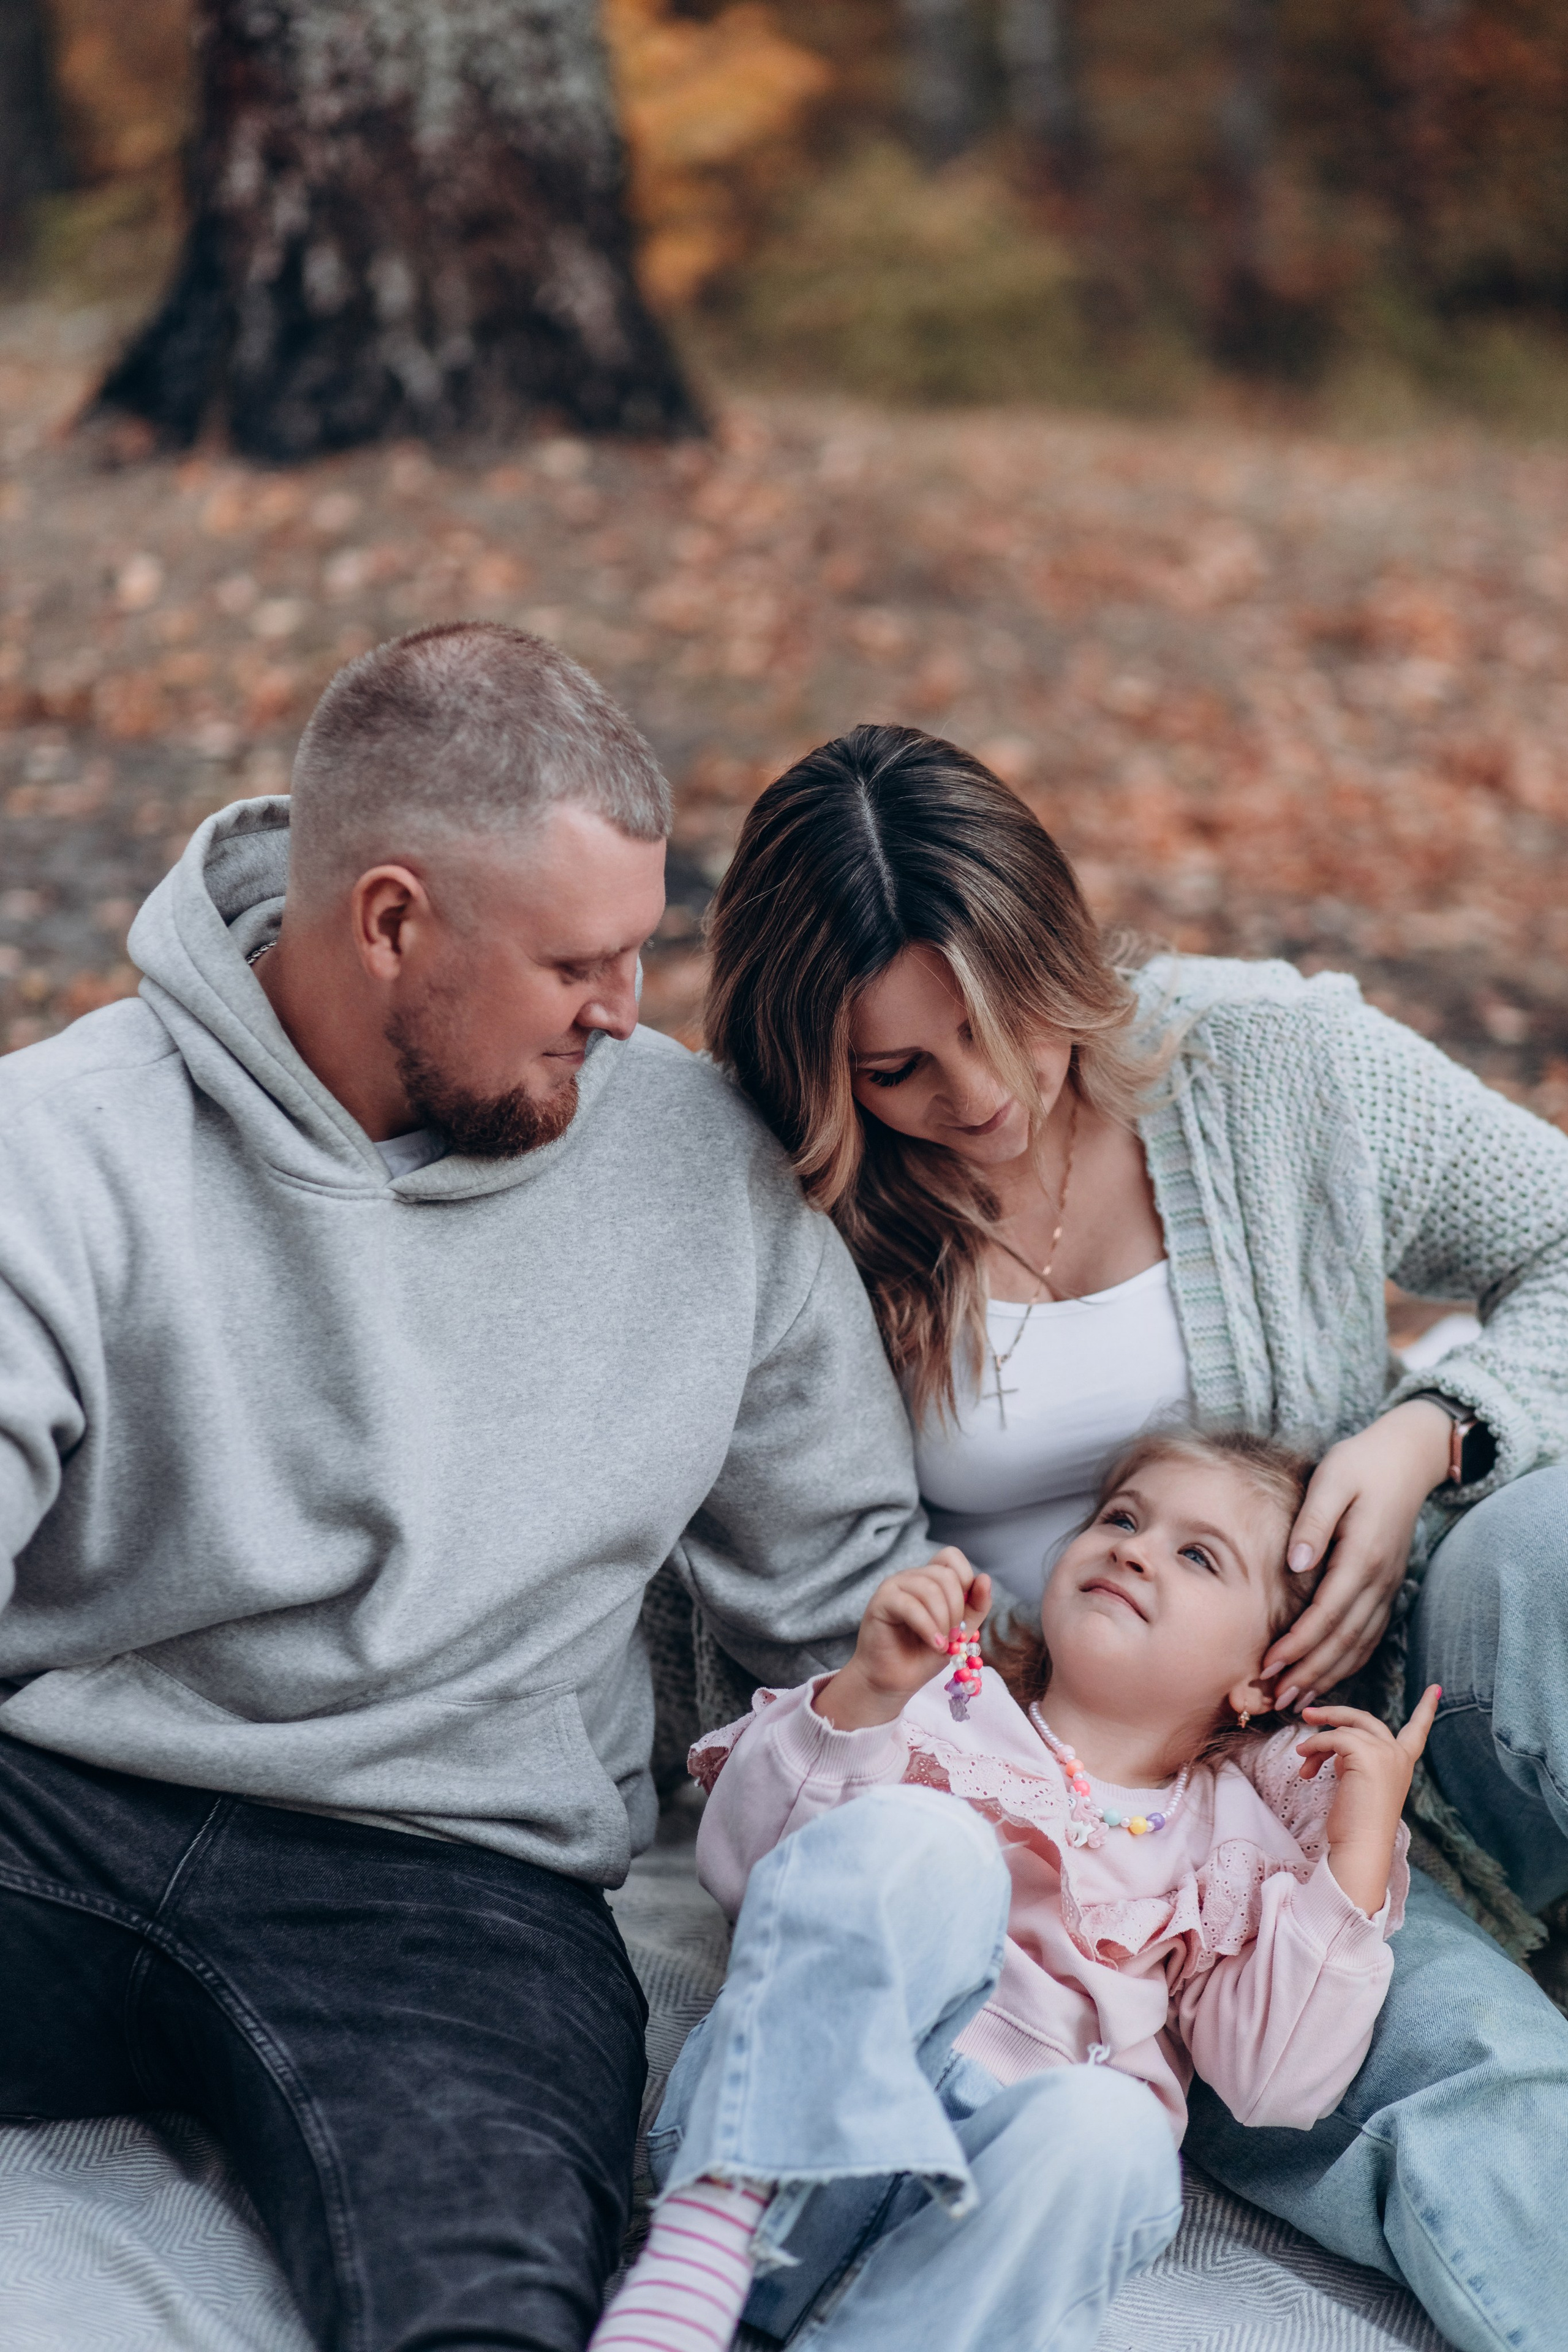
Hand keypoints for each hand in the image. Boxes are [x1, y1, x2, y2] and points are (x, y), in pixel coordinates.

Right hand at [815, 1551, 990, 1731]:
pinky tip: (933, 1644)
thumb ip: (976, 1606)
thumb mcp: (961, 1631)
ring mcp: (894, 1586)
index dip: (965, 1579)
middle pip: (945, 1575)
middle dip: (956, 1609)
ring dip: (943, 1621)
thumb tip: (985, 1578)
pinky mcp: (881, 1601)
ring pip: (929, 1589)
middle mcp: (911, 1577)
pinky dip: (928, 1628)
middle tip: (952, 1636)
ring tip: (941, 1644)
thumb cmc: (923, 1654)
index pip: (951, 1556)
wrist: (895, 1680)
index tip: (963, 1611)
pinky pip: (910, 1605)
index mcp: (929, 1579)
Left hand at [1260, 1400, 1452, 1704]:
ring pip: (1359, 1644)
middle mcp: (1379, 1579)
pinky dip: (1348, 1660)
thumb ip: (1313, 1522)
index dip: (1297, 1645)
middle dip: (1308, 1673)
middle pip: (1343, 1640)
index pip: (1326, 1614)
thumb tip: (1294, 1564)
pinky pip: (1370, 1634)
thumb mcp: (1332, 1480)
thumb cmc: (1360, 1464)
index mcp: (1363, 1556)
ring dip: (1327, 1675)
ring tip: (1295, 1700)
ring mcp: (1387, 1586)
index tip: (1267, 1666)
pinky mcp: (1387, 1586)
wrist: (1407, 1458)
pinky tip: (1327, 1675)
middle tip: (1274, 1699)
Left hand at [1296, 1683, 1440, 1914]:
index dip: (1427, 1708)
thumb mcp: (1361, 1783)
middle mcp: (1398, 1754)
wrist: (1360, 1847)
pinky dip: (1315, 1746)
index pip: (1418, 1730)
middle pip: (1365, 1719)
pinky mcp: (1366, 1755)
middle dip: (1336, 1714)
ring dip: (1318, 1741)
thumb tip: (1335, 1747)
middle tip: (1309, 1715)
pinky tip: (1305, 1762)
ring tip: (1302, 1758)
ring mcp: (1385, 1753)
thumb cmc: (1357, 1824)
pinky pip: (1333, 1737)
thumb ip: (1357, 1760)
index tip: (1436, 1688)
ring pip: (1345, 1728)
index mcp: (1403, 1763)